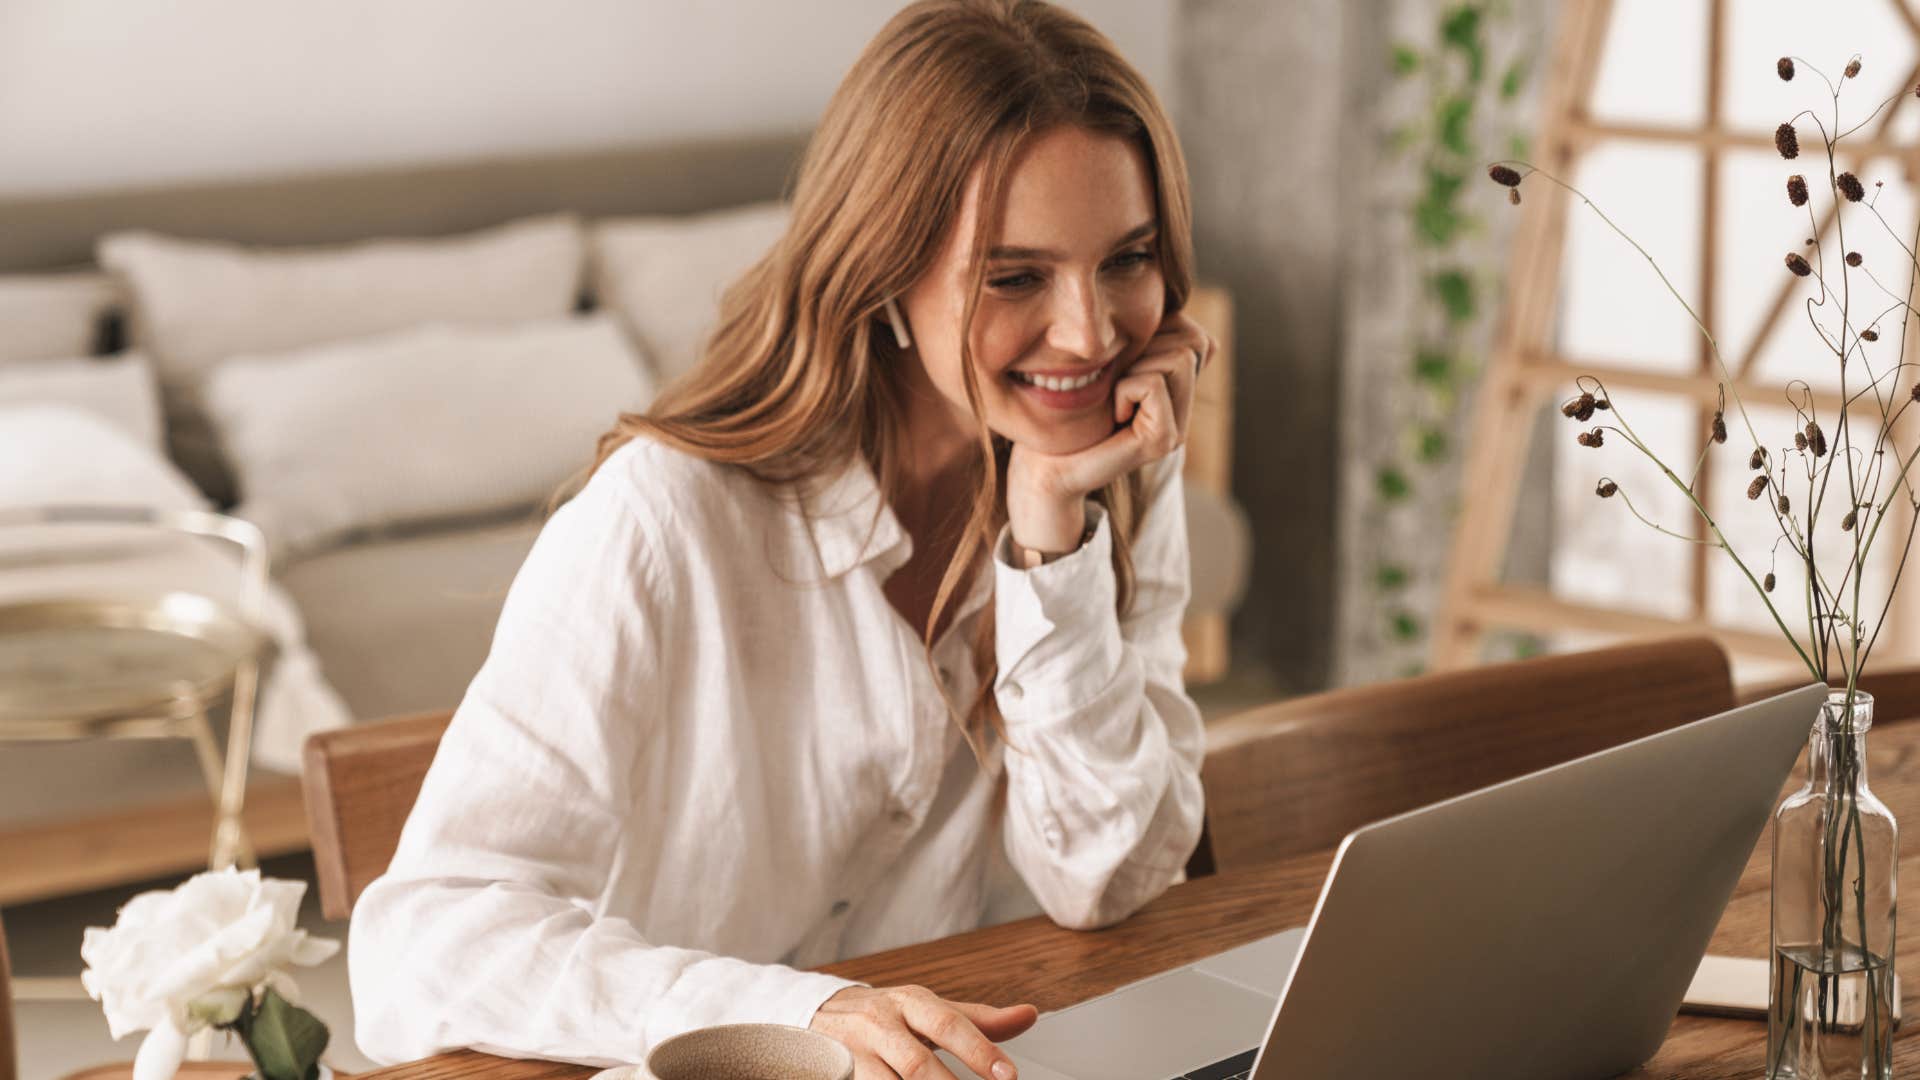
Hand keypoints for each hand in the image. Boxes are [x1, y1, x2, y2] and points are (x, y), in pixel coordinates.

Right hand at [810, 984, 1038, 1078]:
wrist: (821, 1013)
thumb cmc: (890, 1016)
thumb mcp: (931, 1009)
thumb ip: (979, 1019)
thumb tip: (1030, 1015)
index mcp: (911, 1002)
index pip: (948, 1024)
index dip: (979, 1050)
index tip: (1008, 1076)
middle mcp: (881, 1024)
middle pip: (918, 1063)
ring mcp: (854, 1052)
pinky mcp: (834, 1073)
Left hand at [1005, 310, 1213, 554]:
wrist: (1045, 461)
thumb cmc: (1066, 406)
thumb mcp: (1111, 358)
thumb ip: (1143, 335)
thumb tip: (1172, 305)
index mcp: (1177, 389)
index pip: (1197, 335)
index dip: (1156, 332)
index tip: (1121, 363)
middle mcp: (1184, 410)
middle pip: (1194, 341)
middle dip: (1145, 348)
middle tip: (1115, 382)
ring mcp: (1178, 428)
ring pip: (1180, 358)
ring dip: (1134, 368)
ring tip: (1114, 397)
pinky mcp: (1163, 440)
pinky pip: (1153, 384)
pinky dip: (1125, 389)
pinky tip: (1112, 414)